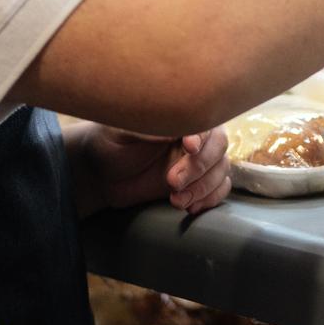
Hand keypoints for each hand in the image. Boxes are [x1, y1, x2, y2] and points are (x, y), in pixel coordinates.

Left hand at [69, 123, 230, 214]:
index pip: (204, 121)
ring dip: (203, 187)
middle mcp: (192, 136)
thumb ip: (149, 128)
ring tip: (176, 200)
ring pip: (221, 169)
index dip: (202, 136)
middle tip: (172, 182)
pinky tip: (191, 206)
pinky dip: (211, 198)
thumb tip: (176, 129)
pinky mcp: (196, 182)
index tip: (188, 148)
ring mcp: (195, 160)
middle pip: (218, 146)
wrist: (102, 175)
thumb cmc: (109, 144)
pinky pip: (219, 187)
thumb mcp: (123, 132)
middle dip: (199, 167)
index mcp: (178, 118)